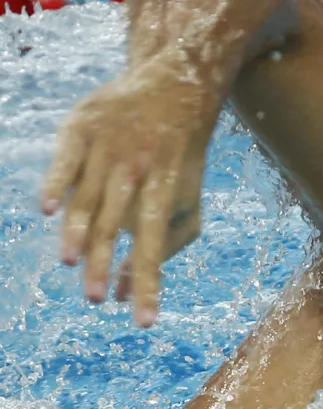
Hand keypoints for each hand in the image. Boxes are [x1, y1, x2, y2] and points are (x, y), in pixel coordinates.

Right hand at [41, 53, 222, 325]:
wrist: (175, 87)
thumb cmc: (180, 162)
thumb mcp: (188, 203)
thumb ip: (167, 248)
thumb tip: (131, 294)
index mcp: (165, 191)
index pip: (155, 246)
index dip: (149, 283)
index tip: (143, 321)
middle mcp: (137, 170)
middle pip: (116, 224)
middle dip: (106, 264)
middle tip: (95, 299)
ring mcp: (108, 147)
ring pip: (88, 196)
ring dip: (79, 232)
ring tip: (70, 262)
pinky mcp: (81, 127)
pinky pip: (65, 159)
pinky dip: (56, 182)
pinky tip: (47, 209)